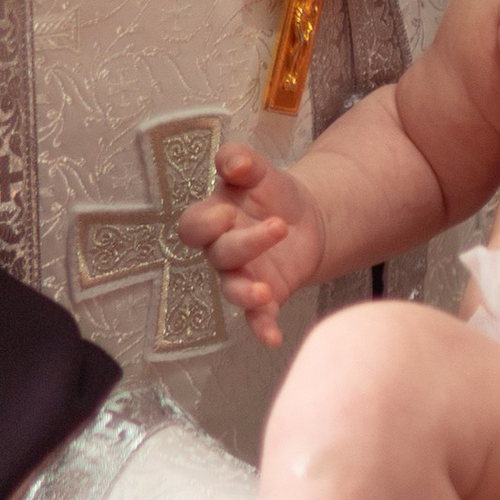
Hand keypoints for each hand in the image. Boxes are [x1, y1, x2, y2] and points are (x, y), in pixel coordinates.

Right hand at [178, 144, 326, 346]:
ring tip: (264, 291)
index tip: (230, 211)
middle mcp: (221, 252)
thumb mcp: (259, 171)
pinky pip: (256, 318)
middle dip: (244, 244)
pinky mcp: (265, 297)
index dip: (207, 223)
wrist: (306, 218)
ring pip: (232, 290)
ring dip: (245, 293)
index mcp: (213, 218)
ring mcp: (242, 277)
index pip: (193, 226)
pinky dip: (262, 328)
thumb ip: (241, 161)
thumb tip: (232, 162)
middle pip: (219, 255)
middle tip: (278, 226)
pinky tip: (273, 337)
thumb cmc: (271, 193)